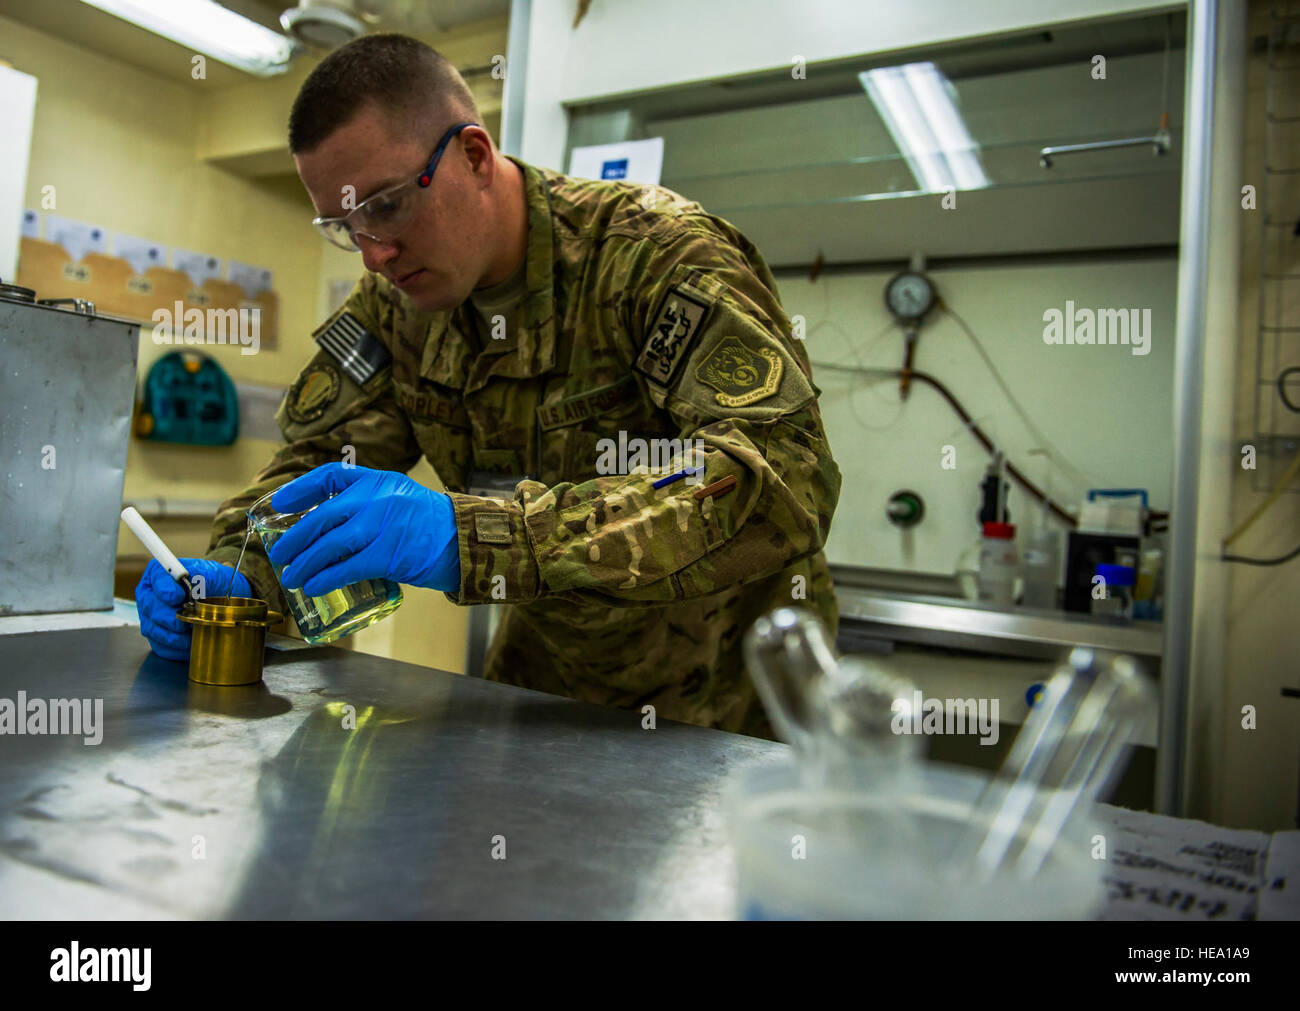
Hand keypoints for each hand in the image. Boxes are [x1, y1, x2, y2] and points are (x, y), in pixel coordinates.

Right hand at [135, 558, 250, 660]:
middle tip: (185, 621)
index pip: (156, 577)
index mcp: (161, 573)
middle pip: (149, 605)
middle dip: (168, 616)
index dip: (165, 588)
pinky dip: (175, 647)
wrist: (226, 604)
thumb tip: (198, 582)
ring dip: (172, 634)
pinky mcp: (157, 637)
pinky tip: (188, 644)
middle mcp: (150, 595)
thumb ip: (206, 576)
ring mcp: (151, 617)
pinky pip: (160, 645)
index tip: (178, 596)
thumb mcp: (216, 576)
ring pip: (152, 628)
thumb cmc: (217, 586)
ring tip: (190, 633)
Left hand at [268, 463, 459, 594]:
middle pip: (323, 516)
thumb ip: (368, 506)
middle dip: (295, 538)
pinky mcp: (389, 554)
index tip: (280, 504)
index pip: (331, 475)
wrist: (466, 541)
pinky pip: (347, 567)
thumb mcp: (400, 499)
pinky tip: (313, 587)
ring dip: (305, 563)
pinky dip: (326, 579)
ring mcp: (383, 525)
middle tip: (280, 555)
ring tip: (292, 577)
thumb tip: (325, 530)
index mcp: (379, 480)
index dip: (300, 489)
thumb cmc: (430, 526)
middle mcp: (379, 498)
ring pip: (330, 544)